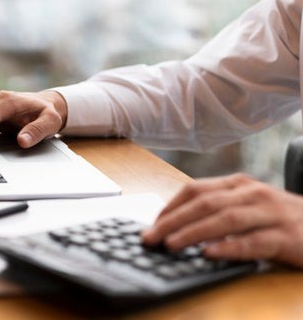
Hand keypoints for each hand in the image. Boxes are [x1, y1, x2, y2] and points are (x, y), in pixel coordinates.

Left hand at [141, 173, 302, 267]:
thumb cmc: (277, 218)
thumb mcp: (246, 205)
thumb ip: (217, 209)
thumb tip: (174, 225)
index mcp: (237, 184)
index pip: (195, 190)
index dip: (170, 207)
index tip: (151, 224)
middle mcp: (252, 194)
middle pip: (205, 204)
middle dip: (174, 221)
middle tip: (151, 237)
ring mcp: (270, 213)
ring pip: (225, 220)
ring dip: (194, 232)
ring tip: (172, 244)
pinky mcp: (286, 237)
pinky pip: (253, 242)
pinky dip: (229, 247)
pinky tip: (209, 253)